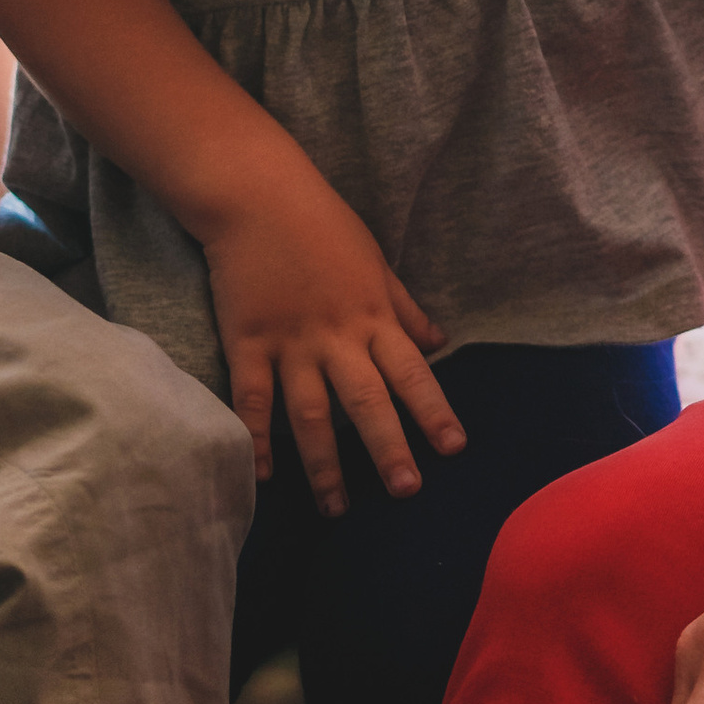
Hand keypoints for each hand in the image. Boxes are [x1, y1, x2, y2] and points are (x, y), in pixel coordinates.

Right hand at [201, 167, 465, 513]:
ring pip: (311, 413)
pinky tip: (264, 475)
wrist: (256, 195)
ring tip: (336, 508)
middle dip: (387, 448)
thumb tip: (441, 342)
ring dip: (324, 463)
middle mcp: (336, 335)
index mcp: (372, 314)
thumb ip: (405, 307)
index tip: (454, 448)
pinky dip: (258, 439)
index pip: (412, 371)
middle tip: (406, 491)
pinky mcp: (248, 341)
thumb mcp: (375, 261)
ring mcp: (290, 341)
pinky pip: (253, 399)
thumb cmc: (321, 223)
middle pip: (366, 401)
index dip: (433, 410)